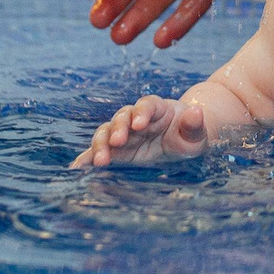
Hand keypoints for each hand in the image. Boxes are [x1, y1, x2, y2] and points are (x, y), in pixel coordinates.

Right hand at [71, 95, 208, 167]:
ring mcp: (123, 134)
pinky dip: (86, 159)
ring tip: (100, 160)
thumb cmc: (189, 135)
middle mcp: (135, 118)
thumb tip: (196, 112)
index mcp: (156, 109)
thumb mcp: (196, 133)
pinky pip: (97, 152)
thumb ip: (194, 124)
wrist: (181, 142)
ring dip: (102, 144)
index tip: (140, 124)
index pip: (146, 105)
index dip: (141, 112)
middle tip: (118, 141)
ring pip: (107, 132)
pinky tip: (76, 168)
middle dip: (118, 128)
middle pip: (122, 117)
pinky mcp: (115, 150)